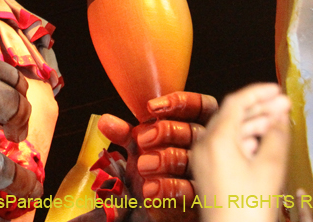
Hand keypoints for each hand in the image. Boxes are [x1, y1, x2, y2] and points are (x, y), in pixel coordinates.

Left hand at [98, 91, 216, 220]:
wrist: (150, 209)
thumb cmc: (151, 172)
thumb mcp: (137, 150)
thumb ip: (124, 134)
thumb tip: (105, 121)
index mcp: (193, 128)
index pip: (201, 106)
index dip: (180, 103)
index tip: (152, 108)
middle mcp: (205, 149)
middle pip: (197, 130)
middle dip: (168, 131)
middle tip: (143, 141)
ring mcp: (206, 173)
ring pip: (197, 159)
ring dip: (166, 158)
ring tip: (143, 166)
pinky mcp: (203, 199)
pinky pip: (193, 191)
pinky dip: (169, 188)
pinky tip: (150, 189)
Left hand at [190, 83, 289, 221]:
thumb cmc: (247, 209)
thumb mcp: (269, 168)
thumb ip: (276, 137)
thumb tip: (280, 116)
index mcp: (216, 139)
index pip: (236, 102)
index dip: (258, 92)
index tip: (276, 89)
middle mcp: (205, 145)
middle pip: (232, 115)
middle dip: (260, 108)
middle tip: (283, 104)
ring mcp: (205, 158)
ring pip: (230, 130)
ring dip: (254, 123)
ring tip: (279, 120)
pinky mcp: (209, 170)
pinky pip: (226, 145)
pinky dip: (245, 139)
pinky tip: (263, 141)